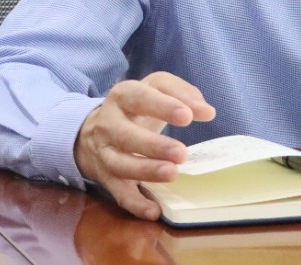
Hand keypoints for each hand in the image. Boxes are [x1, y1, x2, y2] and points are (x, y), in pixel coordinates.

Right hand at [74, 71, 215, 219]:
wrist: (94, 130)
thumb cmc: (136, 107)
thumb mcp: (155, 89)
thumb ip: (182, 93)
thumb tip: (206, 112)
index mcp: (122, 96)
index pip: (140, 97)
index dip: (162, 106)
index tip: (187, 116)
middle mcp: (108, 124)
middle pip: (125, 135)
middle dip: (153, 145)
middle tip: (181, 153)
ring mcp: (104, 153)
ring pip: (120, 165)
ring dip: (145, 172)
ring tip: (172, 174)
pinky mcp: (106, 178)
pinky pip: (118, 193)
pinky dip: (135, 203)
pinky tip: (155, 210)